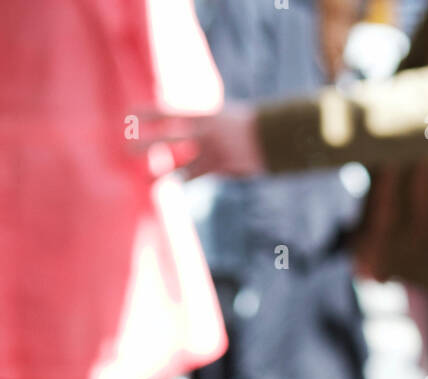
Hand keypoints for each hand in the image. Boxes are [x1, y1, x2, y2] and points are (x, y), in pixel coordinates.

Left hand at [132, 103, 264, 178]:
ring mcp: (212, 151)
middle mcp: (203, 132)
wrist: (273, 134)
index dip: (147, 114)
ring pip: (182, 165)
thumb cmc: (247, 125)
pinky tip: (172, 188)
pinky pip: (198, 176)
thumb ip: (202, 128)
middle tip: (125, 149)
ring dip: (164, 173)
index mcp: (202, 114)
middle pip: (168, 139)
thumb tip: (187, 144)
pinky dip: (187, 180)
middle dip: (146, 144)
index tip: (129, 115)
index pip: (167, 112)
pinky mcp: (221, 167)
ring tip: (147, 180)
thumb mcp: (222, 117)